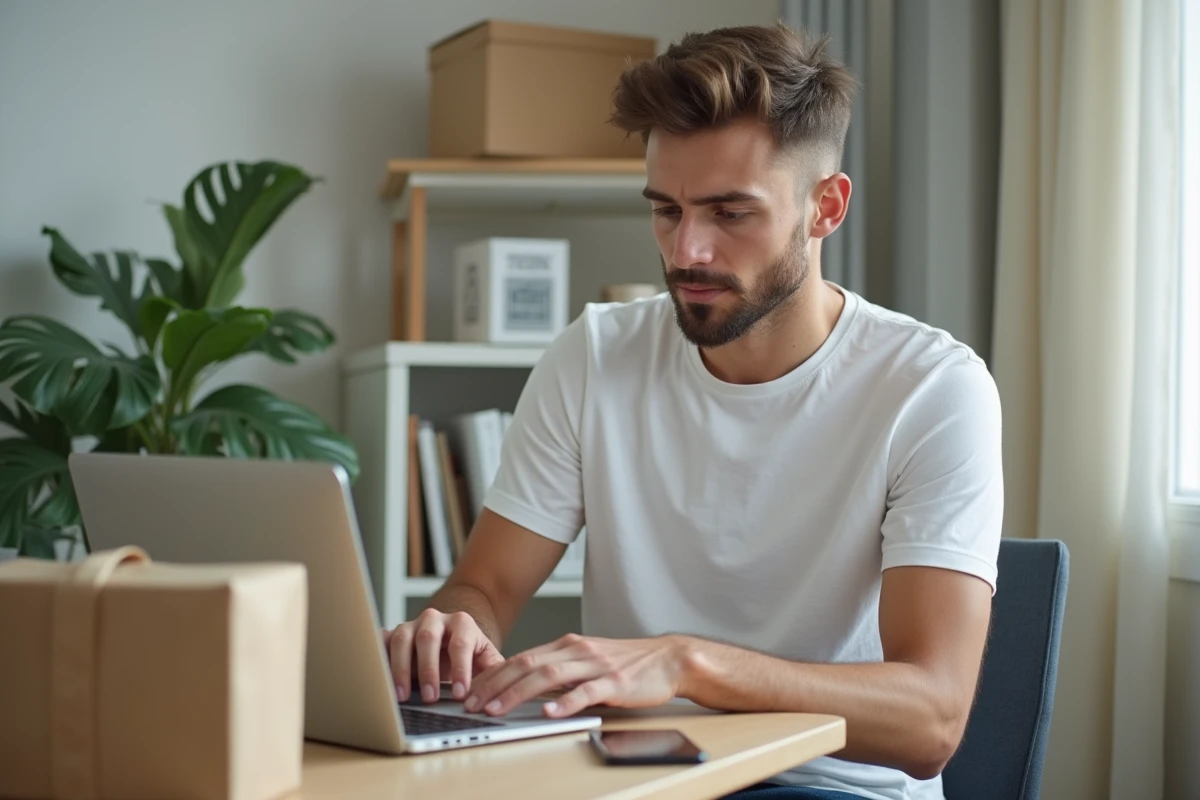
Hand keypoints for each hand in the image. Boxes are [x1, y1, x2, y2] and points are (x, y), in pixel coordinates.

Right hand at [383, 608, 503, 703]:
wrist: (448, 640)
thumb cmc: (469, 655)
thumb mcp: (486, 660)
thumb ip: (495, 671)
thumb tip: (504, 690)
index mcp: (462, 623)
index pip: (461, 643)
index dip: (460, 669)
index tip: (460, 694)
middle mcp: (434, 619)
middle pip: (428, 637)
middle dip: (428, 669)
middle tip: (430, 697)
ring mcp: (410, 625)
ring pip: (402, 639)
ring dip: (400, 668)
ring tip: (402, 696)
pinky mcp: (391, 635)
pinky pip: (380, 643)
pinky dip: (378, 659)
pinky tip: (379, 680)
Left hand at [465, 633, 689, 718]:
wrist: (668, 659)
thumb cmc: (628, 664)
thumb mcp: (588, 661)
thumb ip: (561, 670)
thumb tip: (526, 687)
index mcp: (568, 645)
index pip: (522, 658)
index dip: (494, 674)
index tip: (473, 691)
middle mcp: (577, 650)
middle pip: (528, 664)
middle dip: (496, 684)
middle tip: (474, 703)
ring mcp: (596, 665)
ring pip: (549, 675)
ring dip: (518, 693)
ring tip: (498, 709)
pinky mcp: (615, 682)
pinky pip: (586, 692)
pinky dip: (565, 702)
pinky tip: (549, 713)